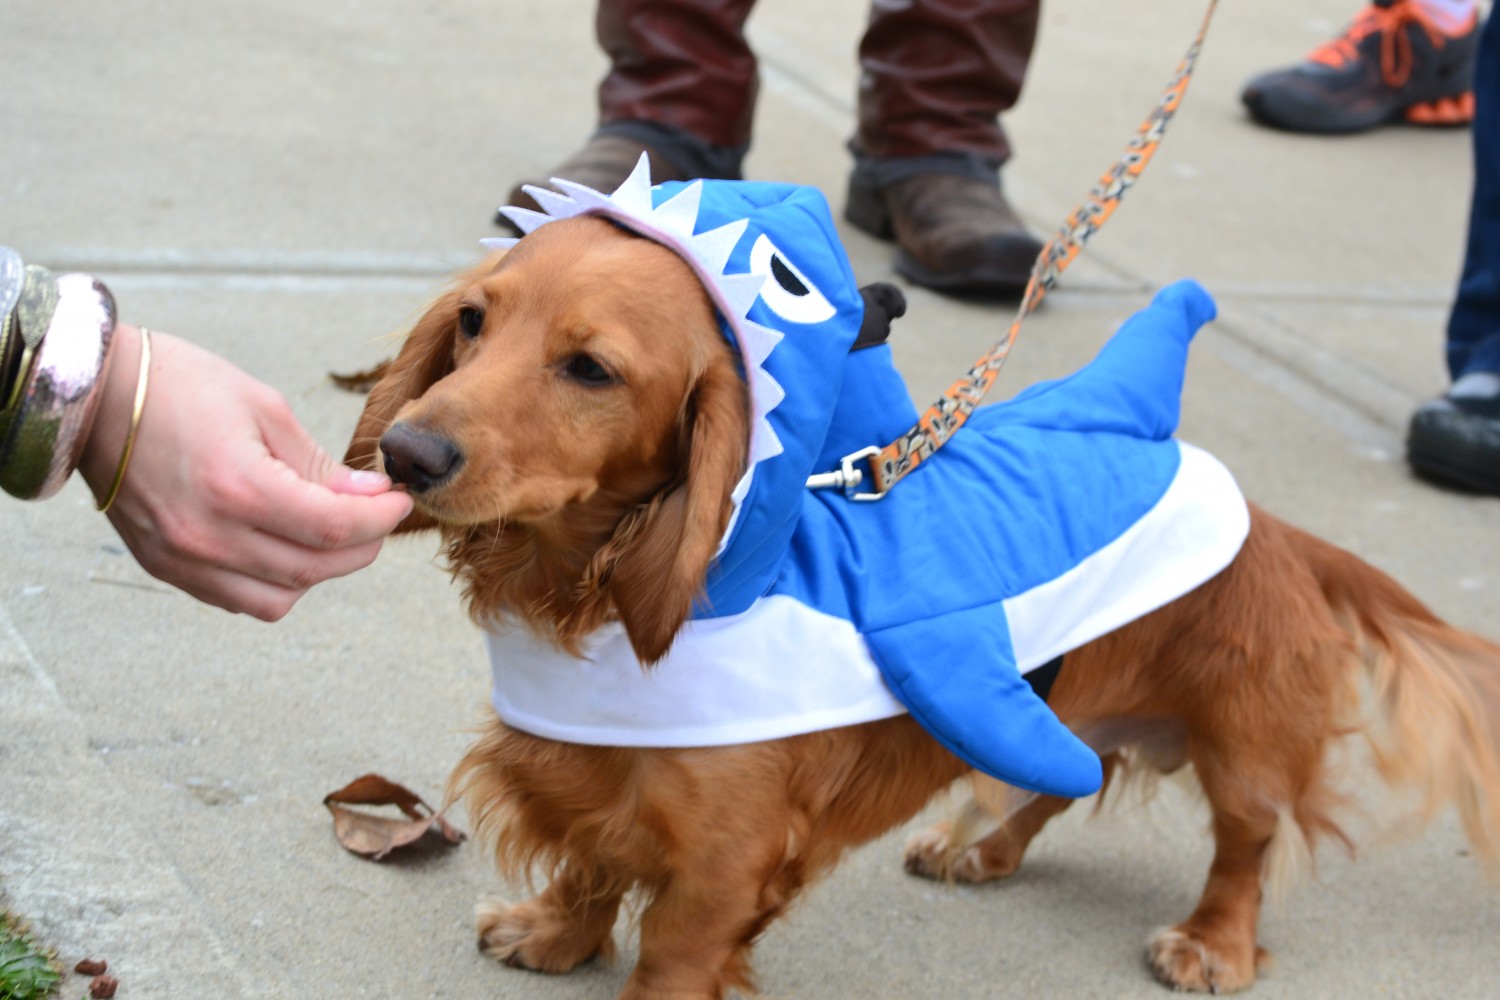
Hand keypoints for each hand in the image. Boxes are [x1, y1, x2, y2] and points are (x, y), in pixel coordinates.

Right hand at [79, 324, 413, 619]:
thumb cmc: (177, 385)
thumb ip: (319, 464)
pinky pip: (239, 599)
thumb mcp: (263, 407)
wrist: (90, 396)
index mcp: (237, 487)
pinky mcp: (165, 568)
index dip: (380, 519)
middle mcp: (208, 535)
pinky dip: (275, 581)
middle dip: (361, 545)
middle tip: (376, 515)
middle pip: (314, 568)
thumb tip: (370, 496)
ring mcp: (182, 559)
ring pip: (280, 598)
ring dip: (319, 570)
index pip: (335, 528)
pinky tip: (285, 544)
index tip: (399, 500)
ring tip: (331, 531)